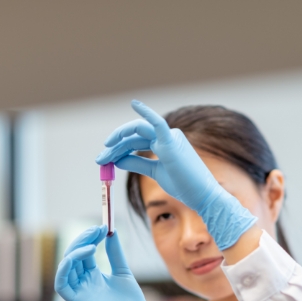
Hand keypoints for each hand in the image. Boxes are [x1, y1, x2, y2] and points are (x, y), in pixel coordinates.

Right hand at [54, 225, 153, 300]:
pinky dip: (66, 267)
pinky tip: (82, 253)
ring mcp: (78, 292)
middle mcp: (82, 282)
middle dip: (83, 239)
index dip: (90, 238)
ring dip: (76, 249)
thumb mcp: (123, 271)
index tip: (103, 226)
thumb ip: (115, 253)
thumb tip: (112, 232)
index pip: (84, 252)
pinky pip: (61, 283)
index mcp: (92, 276)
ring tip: (93, 239)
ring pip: (66, 266)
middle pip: (73, 255)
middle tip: (99, 228)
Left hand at [95, 100, 255, 249]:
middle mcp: (167, 137)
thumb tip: (117, 159)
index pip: (136, 141)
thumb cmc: (183, 185)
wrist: (201, 196)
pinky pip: (157, 123)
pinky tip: (135, 104)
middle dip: (115, 145)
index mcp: (165, 144)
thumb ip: (137, 164)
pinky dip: (146, 113)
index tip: (105, 159)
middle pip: (134, 136)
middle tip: (100, 158)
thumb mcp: (155, 172)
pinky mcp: (172, 142)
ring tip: (105, 152)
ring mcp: (170, 138)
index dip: (119, 148)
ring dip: (119, 140)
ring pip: (138, 132)